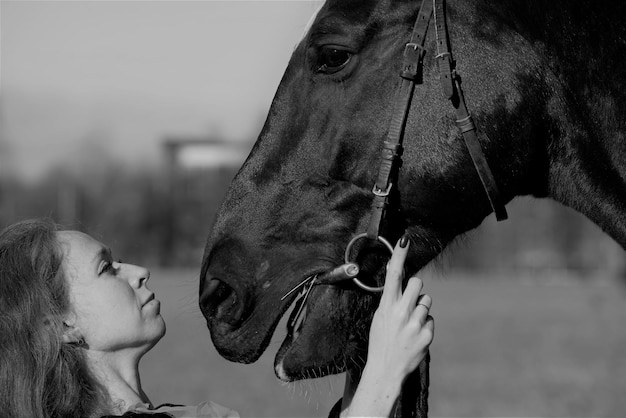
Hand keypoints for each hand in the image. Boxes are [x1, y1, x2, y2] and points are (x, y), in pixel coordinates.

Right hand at [344, 235, 433, 416]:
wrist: (385, 370)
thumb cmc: (381, 341)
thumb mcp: (380, 318)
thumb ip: (391, 300)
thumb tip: (403, 282)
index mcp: (386, 306)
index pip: (393, 275)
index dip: (399, 257)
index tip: (404, 241)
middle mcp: (401, 312)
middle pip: (417, 282)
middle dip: (415, 288)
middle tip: (409, 301)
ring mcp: (415, 324)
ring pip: (426, 301)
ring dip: (420, 309)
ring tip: (409, 324)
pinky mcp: (427, 335)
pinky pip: (430, 319)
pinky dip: (424, 325)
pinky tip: (414, 336)